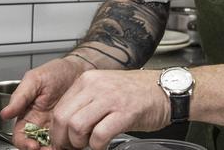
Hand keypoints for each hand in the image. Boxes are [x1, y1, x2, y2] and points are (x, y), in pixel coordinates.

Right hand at [1, 57, 86, 149]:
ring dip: (52, 149)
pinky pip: (66, 141)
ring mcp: (56, 127)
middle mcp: (40, 124)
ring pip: (50, 146)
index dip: (23, 143)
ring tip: (60, 146)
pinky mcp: (70, 127)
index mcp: (28, 114)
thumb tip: (4, 113)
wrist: (79, 69)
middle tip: (48, 149)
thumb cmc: (55, 71)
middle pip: (34, 145)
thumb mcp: (34, 79)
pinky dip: (67, 144)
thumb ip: (19, 96)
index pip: (20, 136)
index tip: (32, 145)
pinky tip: (70, 141)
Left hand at [49, 69, 169, 149]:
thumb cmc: (137, 92)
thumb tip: (67, 126)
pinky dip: (97, 146)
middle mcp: (95, 86)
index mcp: (87, 80)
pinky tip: (103, 145)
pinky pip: (99, 135)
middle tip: (72, 148)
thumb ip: (86, 103)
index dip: (58, 131)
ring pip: (76, 126)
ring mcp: (110, 98)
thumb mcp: (105, 89)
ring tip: (89, 145)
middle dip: (63, 140)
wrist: (166, 89)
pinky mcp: (125, 112)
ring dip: (79, 143)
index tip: (62, 142)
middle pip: (63, 118)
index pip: (59, 108)